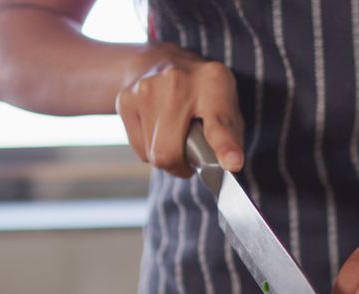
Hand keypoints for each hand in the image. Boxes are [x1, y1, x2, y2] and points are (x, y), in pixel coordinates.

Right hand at [116, 45, 242, 177]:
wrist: (157, 61)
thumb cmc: (200, 92)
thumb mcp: (227, 103)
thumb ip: (231, 135)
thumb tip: (229, 166)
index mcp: (213, 81)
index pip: (219, 122)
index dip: (225, 145)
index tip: (233, 163)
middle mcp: (176, 80)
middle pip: (169, 151)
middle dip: (180, 166)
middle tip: (189, 161)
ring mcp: (145, 89)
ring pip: (153, 154)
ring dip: (166, 157)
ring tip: (173, 136)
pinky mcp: (125, 99)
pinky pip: (139, 149)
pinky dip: (150, 149)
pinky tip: (157, 130)